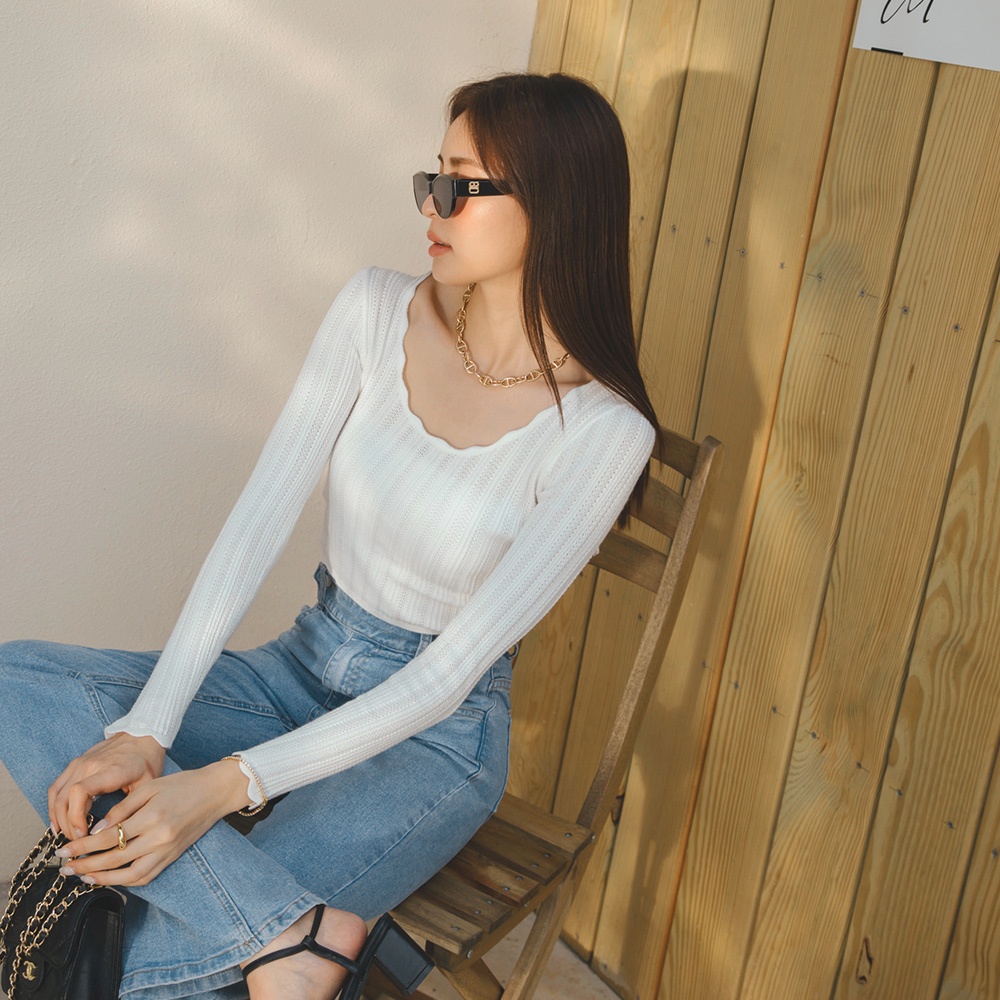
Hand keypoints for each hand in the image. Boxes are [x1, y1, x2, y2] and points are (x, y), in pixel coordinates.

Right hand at [48, 732, 165, 838]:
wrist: (142, 733)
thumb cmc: (146, 758)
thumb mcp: (147, 784)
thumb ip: (130, 807)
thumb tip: (112, 833)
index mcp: (108, 771)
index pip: (79, 792)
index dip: (76, 817)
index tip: (84, 833)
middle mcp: (89, 766)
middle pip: (64, 799)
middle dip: (68, 825)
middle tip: (78, 841)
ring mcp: (79, 764)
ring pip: (56, 795)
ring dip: (58, 818)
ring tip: (68, 835)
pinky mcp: (75, 764)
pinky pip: (56, 787)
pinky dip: (53, 805)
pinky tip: (57, 820)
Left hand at [54, 760, 249, 886]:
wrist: (216, 792)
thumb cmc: (183, 784)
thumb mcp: (150, 787)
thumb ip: (122, 808)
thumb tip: (96, 830)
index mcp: (152, 817)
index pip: (109, 837)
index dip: (82, 845)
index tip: (64, 848)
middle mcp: (160, 839)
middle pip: (115, 859)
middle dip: (85, 864)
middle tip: (64, 867)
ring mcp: (167, 851)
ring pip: (129, 875)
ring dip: (103, 878)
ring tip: (83, 876)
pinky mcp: (172, 857)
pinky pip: (145, 877)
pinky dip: (124, 881)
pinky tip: (109, 877)